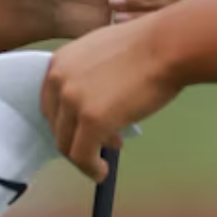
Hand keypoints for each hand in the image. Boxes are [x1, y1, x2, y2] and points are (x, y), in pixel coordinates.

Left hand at [43, 11, 184, 179]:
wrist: (166, 46)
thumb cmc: (144, 45)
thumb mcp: (101, 52)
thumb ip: (87, 74)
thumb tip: (93, 101)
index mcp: (59, 62)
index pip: (51, 103)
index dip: (67, 120)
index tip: (83, 128)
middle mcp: (58, 81)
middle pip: (56, 125)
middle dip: (76, 138)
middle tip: (101, 141)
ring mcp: (73, 102)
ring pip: (66, 144)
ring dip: (83, 157)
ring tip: (104, 157)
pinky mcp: (92, 122)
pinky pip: (82, 157)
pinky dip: (90, 169)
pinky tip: (102, 171)